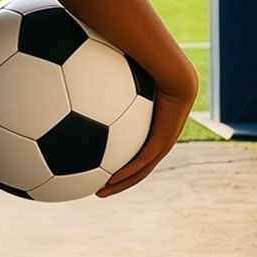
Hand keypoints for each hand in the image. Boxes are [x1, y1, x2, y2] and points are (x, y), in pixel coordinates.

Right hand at [97, 76, 196, 198]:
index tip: (99, 168)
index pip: (135, 152)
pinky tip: (110, 180)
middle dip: (116, 181)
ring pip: (140, 171)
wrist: (175, 69)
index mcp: (152, 127)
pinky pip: (143, 160)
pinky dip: (127, 172)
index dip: (118, 163)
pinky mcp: (162, 140)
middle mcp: (159, 139)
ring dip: (120, 184)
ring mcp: (163, 142)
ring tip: (100, 192)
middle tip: (97, 188)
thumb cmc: (146, 65)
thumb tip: (81, 78)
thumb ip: (104, 81)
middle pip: (137, 168)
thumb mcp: (121, 78)